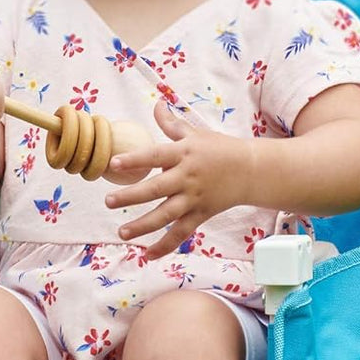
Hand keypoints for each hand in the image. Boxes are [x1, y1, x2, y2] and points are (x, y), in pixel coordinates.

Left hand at [103, 101, 252, 259]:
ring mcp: (194, 198)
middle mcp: (187, 177)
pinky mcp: (201, 214)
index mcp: (183, 153)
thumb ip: (171, 124)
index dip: (134, 160)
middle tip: (109, 202)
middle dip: (131, 196)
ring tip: (121, 233)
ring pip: (166, 215)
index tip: (114, 163)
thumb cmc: (219, 149)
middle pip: (156, 189)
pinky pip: (181, 233)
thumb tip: (156, 104)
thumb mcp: (196, 133)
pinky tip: (147, 255)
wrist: (251, 170)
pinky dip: (165, 245)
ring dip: (143, 226)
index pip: (155, 156)